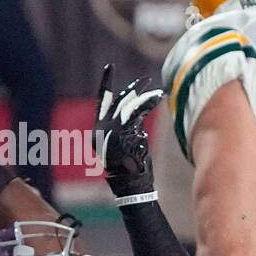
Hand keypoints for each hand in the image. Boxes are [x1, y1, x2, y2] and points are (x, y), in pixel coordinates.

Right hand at [93, 65, 163, 199]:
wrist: (130, 187)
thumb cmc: (130, 169)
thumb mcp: (122, 146)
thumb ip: (124, 128)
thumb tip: (136, 112)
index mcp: (98, 131)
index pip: (102, 102)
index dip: (106, 84)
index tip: (109, 68)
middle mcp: (102, 130)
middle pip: (118, 101)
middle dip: (133, 89)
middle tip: (145, 80)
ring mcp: (112, 133)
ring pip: (129, 107)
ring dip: (145, 99)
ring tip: (157, 94)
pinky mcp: (124, 136)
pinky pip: (138, 115)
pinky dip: (148, 106)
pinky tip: (157, 99)